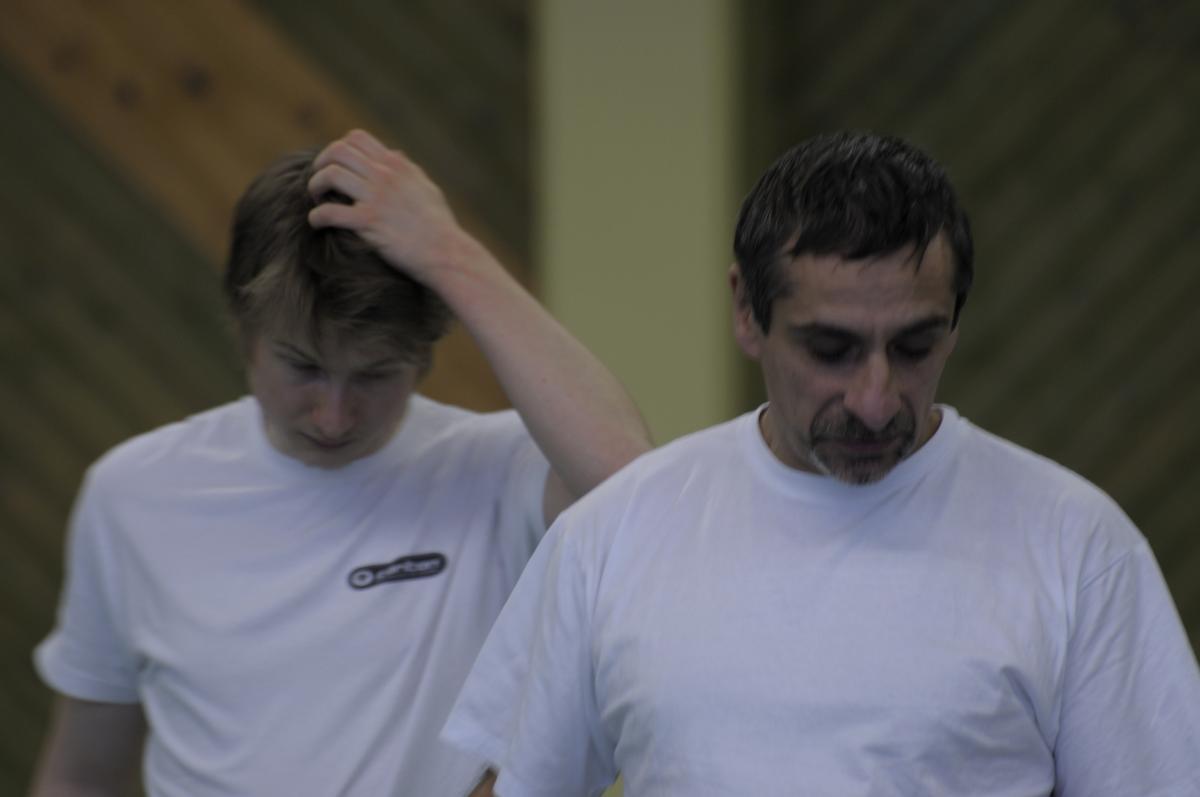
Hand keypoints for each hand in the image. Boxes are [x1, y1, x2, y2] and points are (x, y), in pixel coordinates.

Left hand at [307, 129, 471, 286]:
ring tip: (317, 201)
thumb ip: (408, 170)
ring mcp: (377, 197)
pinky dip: (316, 217)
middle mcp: (385, 176)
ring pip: (330, 175)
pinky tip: (318, 223)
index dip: (338, 150)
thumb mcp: (427, 188)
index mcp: (397, 165)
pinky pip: (330, 212)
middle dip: (321, 164)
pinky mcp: (369, 222)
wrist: (447, 253)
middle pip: (338, 151)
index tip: (336, 168)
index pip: (357, 138)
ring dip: (315, 186)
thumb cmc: (439, 226)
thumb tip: (395, 155)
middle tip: (319, 184)